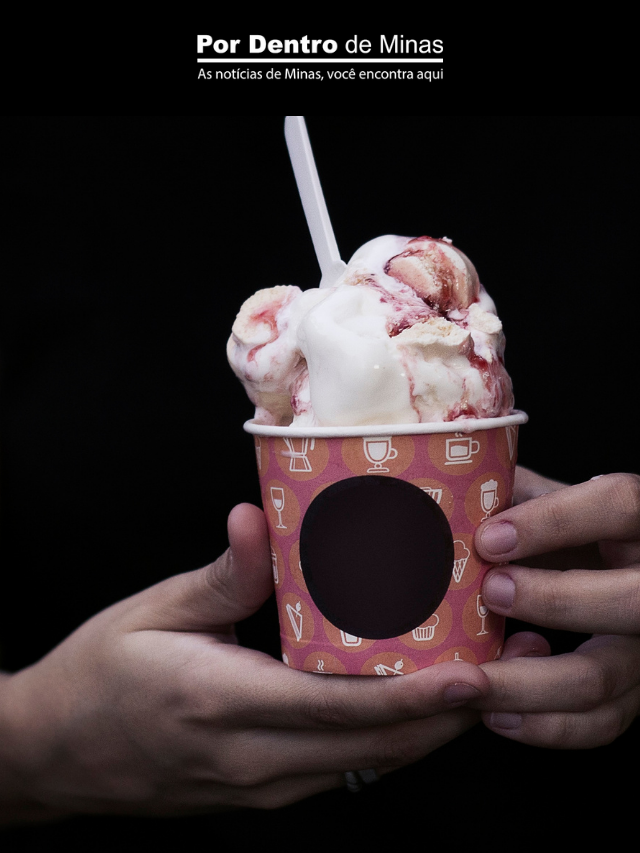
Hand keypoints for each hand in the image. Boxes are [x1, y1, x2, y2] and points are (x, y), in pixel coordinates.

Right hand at [0, 504, 489, 818]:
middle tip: (508, 669)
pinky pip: (344, 769)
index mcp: (223, 704)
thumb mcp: (152, 613)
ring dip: (429, 729)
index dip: (414, 696)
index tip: (475, 673)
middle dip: (447, 715)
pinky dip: (390, 739)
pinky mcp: (262, 790)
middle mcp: (253, 760)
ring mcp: (261, 786)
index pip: (338, 708)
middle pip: (373, 747)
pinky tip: (417, 704)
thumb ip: (220, 577)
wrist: (53, 753)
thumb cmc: (99, 676)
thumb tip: (254, 520)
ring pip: (367, 766)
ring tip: (482, 682)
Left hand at [472, 466, 639, 748]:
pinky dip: (545, 725)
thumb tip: (441, 480)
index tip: (489, 537)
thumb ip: (509, 489)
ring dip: (530, 682)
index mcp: (637, 518)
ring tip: (471, 677)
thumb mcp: (545, 497)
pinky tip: (494, 713)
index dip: (557, 521)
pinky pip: (601, 722)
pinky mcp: (633, 688)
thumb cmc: (560, 527)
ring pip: (604, 675)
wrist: (603, 567)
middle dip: (557, 600)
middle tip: (491, 592)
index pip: (621, 505)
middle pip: (632, 600)